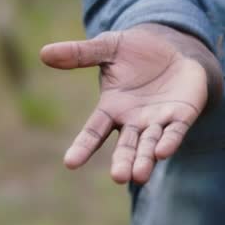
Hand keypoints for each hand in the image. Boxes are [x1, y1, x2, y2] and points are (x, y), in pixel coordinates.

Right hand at [40, 24, 211, 183]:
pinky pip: (175, 132)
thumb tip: (43, 53)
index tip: (70, 162)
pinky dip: (169, 142)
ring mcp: (158, 121)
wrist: (175, 47)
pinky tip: (163, 152)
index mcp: (112, 109)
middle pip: (126, 146)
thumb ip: (80, 54)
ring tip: (139, 176)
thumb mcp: (108, 47)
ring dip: (145, 160)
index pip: (94, 132)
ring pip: (149, 145)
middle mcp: (134, 121)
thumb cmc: (137, 50)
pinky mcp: (181, 116)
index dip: (83, 147)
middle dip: (123, 162)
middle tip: (119, 177)